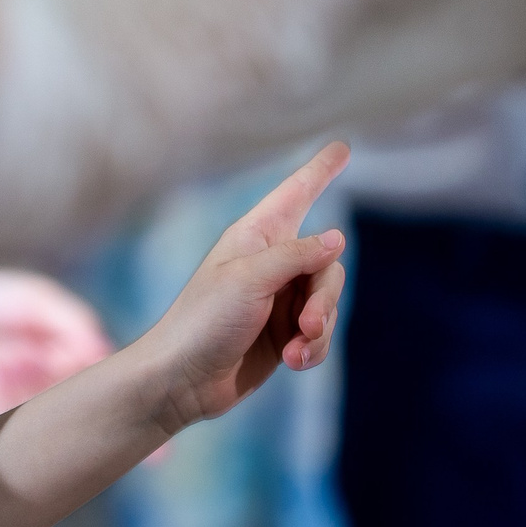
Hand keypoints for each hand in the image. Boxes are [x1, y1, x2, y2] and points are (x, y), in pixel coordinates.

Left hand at [131, 143, 349, 433]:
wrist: (183, 380)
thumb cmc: (202, 321)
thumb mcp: (248, 280)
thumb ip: (295, 257)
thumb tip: (335, 239)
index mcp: (254, 238)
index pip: (295, 195)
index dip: (319, 171)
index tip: (342, 146)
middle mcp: (270, 263)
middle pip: (327, 265)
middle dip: (325, 300)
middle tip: (305, 326)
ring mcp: (278, 299)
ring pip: (328, 303)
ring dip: (317, 331)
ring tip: (292, 351)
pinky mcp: (283, 333)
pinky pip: (320, 335)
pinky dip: (312, 350)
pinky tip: (291, 363)